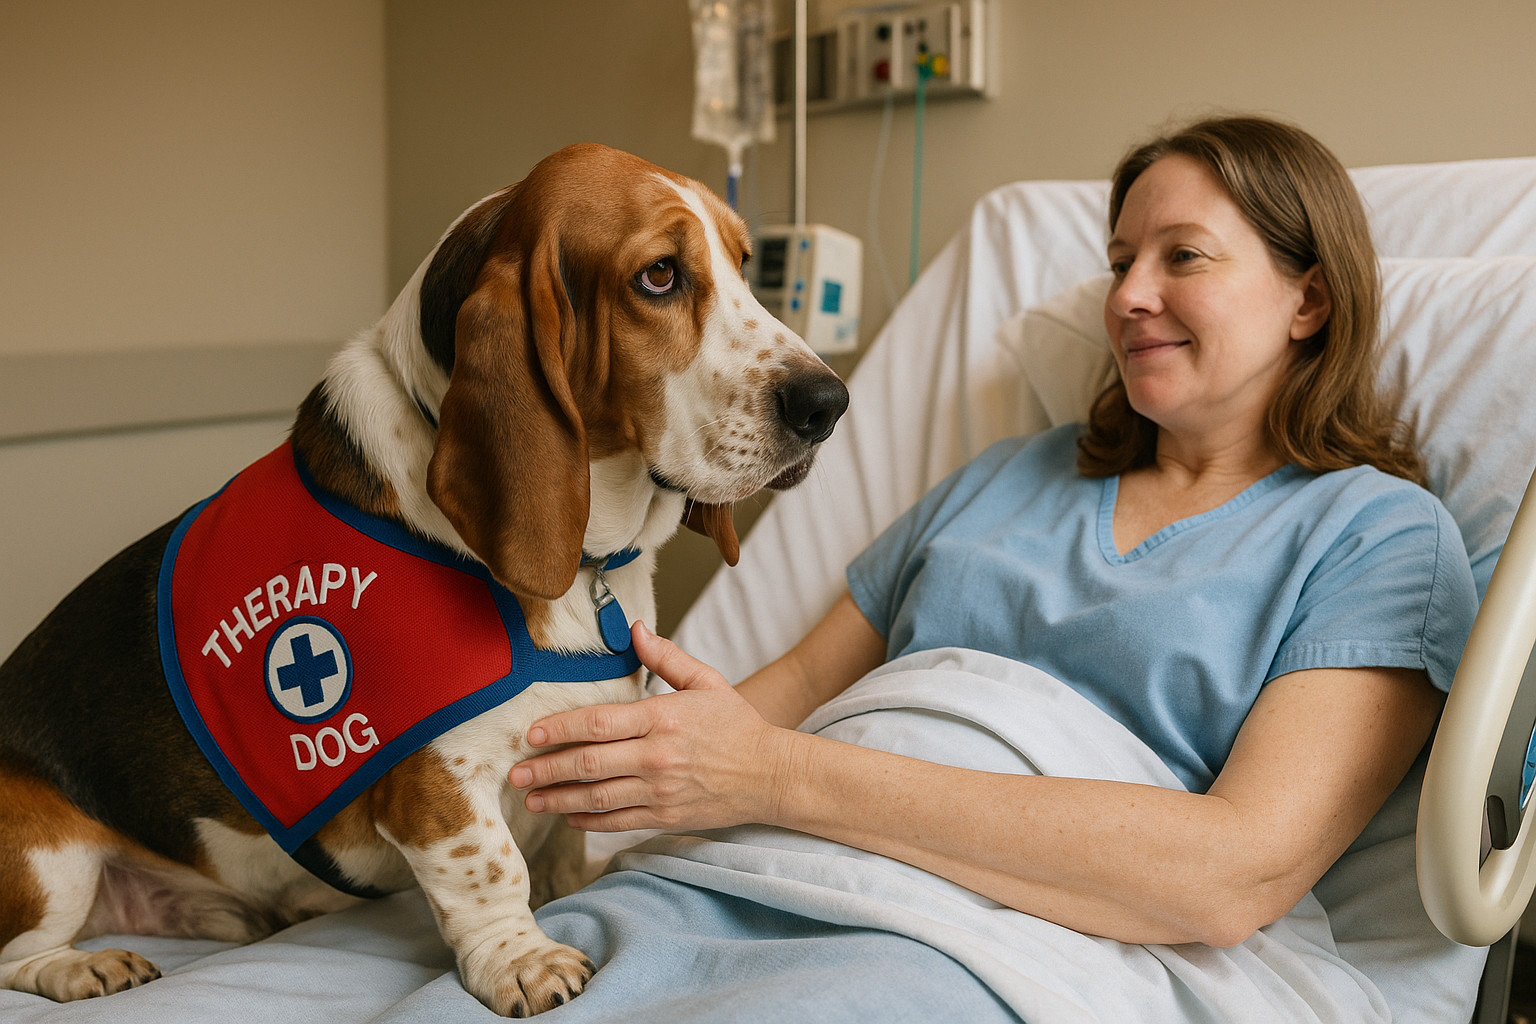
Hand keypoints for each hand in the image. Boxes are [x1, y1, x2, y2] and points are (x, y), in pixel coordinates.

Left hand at [509, 621, 794, 831]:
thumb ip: (666, 657)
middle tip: (515, 773)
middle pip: (588, 763)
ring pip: (596, 797)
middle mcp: (656, 756)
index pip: (598, 723)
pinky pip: (617, 822)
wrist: (771, 774)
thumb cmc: (737, 725)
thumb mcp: (706, 682)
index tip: (530, 734)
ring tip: (531, 799)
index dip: (558, 728)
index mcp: (662, 718)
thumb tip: (634, 628)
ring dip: (557, 799)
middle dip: (545, 769)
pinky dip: (588, 821)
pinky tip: (567, 816)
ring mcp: (660, 791)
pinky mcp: (665, 817)